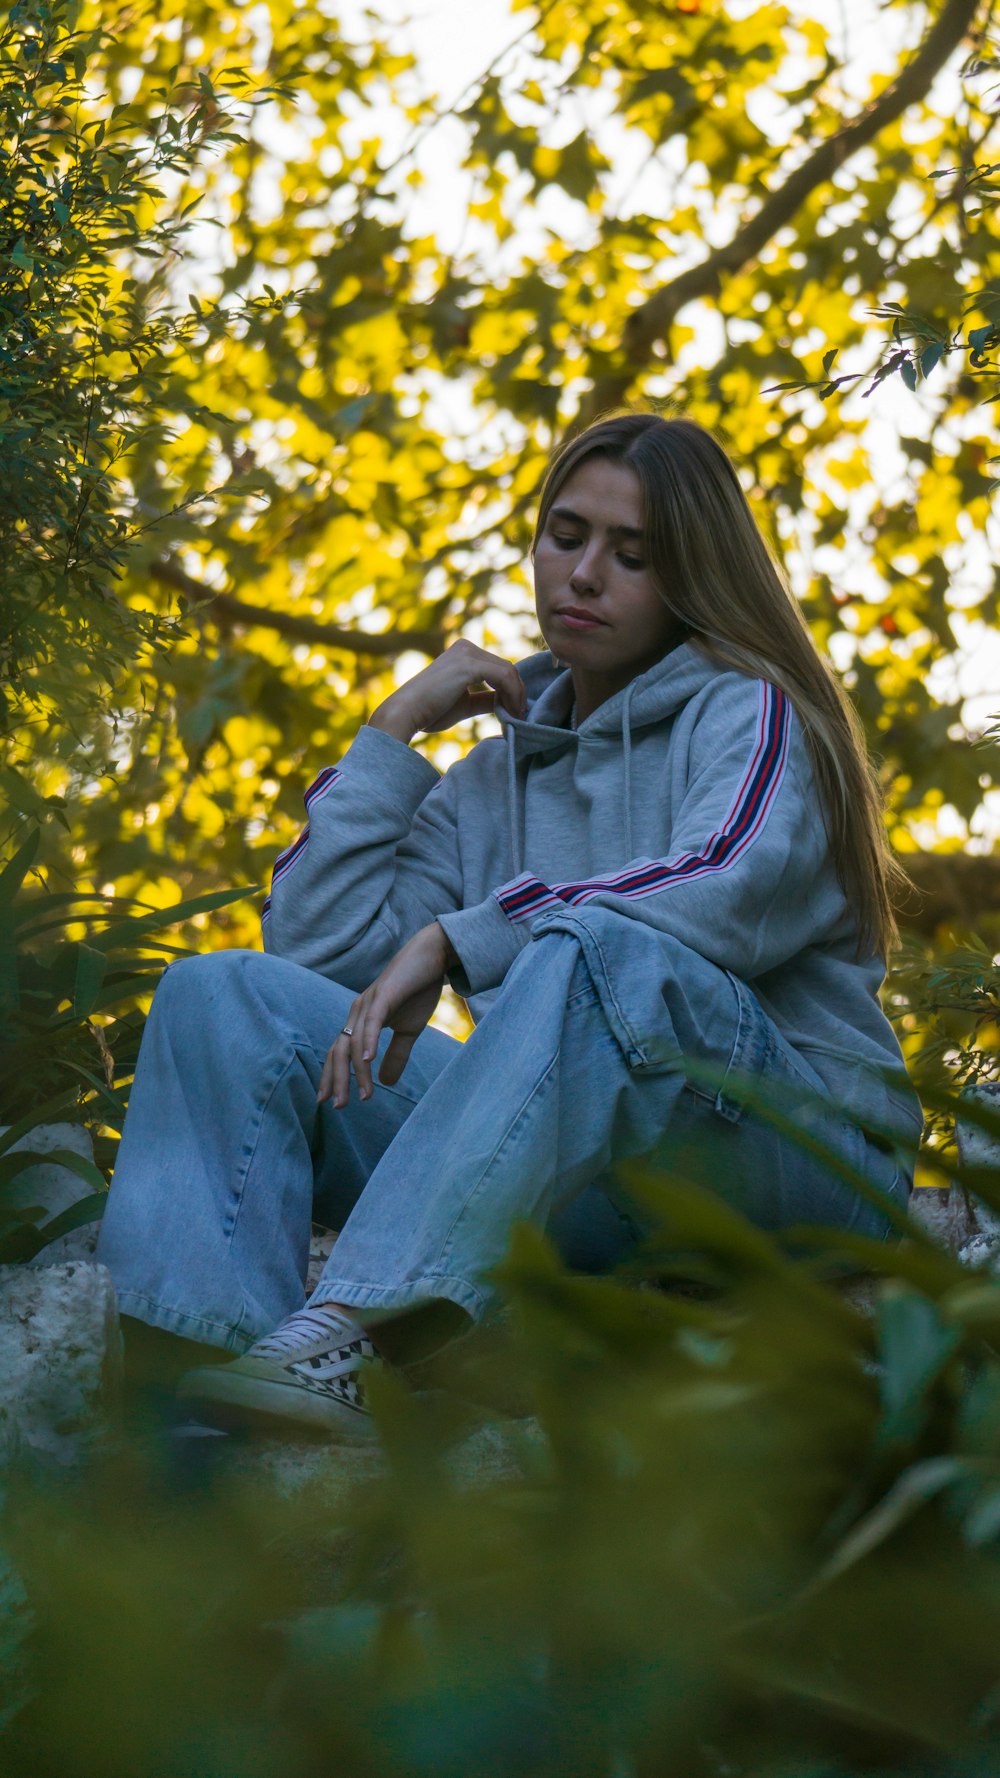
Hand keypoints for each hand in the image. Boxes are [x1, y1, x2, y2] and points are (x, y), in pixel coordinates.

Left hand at [317, 923, 455, 1107]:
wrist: (432, 957)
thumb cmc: (418, 990)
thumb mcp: (409, 1030)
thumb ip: (396, 1055)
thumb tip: (385, 1083)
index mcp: (360, 1021)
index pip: (339, 1052)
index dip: (332, 1076)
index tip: (327, 1101)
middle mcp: (358, 1012)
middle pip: (339, 1050)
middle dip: (337, 1080)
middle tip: (339, 1106)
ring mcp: (369, 1003)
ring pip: (355, 1043)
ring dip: (358, 1071)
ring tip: (365, 1095)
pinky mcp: (384, 995)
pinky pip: (372, 1022)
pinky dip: (369, 1041)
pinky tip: (369, 1061)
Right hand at [368, 639, 526, 740]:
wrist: (406, 713)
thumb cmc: (429, 711)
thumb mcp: (465, 704)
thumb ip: (485, 699)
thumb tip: (507, 703)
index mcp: (463, 653)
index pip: (499, 667)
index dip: (513, 690)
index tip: (516, 712)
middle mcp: (466, 647)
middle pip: (507, 667)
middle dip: (518, 693)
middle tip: (520, 716)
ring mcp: (467, 653)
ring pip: (509, 671)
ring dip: (517, 696)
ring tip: (515, 717)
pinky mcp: (468, 665)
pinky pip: (504, 677)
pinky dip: (512, 695)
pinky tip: (510, 712)